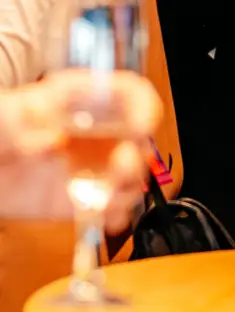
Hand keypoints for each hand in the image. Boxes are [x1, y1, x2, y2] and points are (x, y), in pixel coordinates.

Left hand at [0, 71, 161, 230]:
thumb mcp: (4, 115)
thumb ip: (20, 123)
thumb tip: (51, 141)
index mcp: (82, 99)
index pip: (129, 93)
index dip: (144, 106)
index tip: (142, 124)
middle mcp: (96, 132)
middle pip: (138, 138)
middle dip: (138, 155)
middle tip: (121, 167)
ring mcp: (90, 166)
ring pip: (131, 175)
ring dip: (130, 188)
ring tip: (111, 198)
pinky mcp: (79, 199)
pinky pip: (109, 208)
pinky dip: (115, 215)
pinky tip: (105, 218)